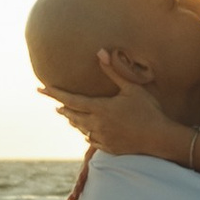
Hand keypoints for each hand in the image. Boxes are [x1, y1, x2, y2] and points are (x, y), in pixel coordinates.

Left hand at [44, 48, 181, 159]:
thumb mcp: (132, 88)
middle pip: (72, 115)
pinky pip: (92, 140)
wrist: (160, 139)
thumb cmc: (149, 111)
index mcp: (100, 108)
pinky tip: (87, 132)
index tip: (40, 88)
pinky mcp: (109, 148)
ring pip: (81, 129)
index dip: (54, 93)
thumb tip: (100, 52)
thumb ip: (114, 71)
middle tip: (55, 104)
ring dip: (73, 121)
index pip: (71, 99)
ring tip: (68, 116)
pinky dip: (87, 134)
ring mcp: (102, 137)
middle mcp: (97, 124)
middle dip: (63, 108)